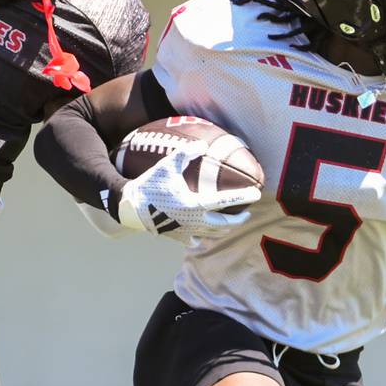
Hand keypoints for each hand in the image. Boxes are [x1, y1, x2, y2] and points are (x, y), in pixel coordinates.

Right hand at [116, 145, 260, 238]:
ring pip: (212, 234)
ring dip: (224, 229)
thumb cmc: (149, 184)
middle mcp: (194, 221)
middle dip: (238, 219)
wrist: (129, 207)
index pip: (226, 201)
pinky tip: (202, 237)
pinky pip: (194, 241)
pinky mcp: (176, 237)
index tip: (256, 194)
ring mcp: (186, 231)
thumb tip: (203, 144)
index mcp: (195, 204)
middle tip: (247, 213)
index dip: (243, 197)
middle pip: (224, 224)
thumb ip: (187, 153)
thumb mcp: (168, 165)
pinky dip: (201, 238)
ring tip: (229, 223)